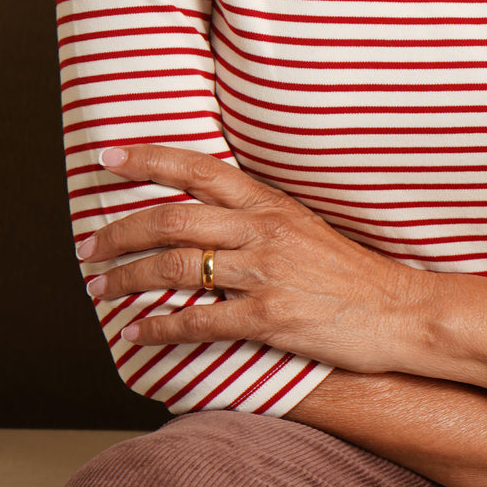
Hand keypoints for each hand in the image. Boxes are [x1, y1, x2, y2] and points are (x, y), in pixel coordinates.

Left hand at [77, 143, 424, 369]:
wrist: (399, 311)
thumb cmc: (349, 273)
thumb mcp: (303, 228)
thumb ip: (256, 219)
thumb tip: (204, 218)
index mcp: (270, 203)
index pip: (199, 169)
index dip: (149, 159)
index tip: (108, 155)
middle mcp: (264, 231)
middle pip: (173, 219)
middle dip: (119, 231)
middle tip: (87, 246)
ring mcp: (266, 274)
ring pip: (176, 268)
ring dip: (127, 278)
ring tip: (99, 289)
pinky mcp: (270, 319)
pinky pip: (199, 321)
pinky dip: (159, 326)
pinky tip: (137, 332)